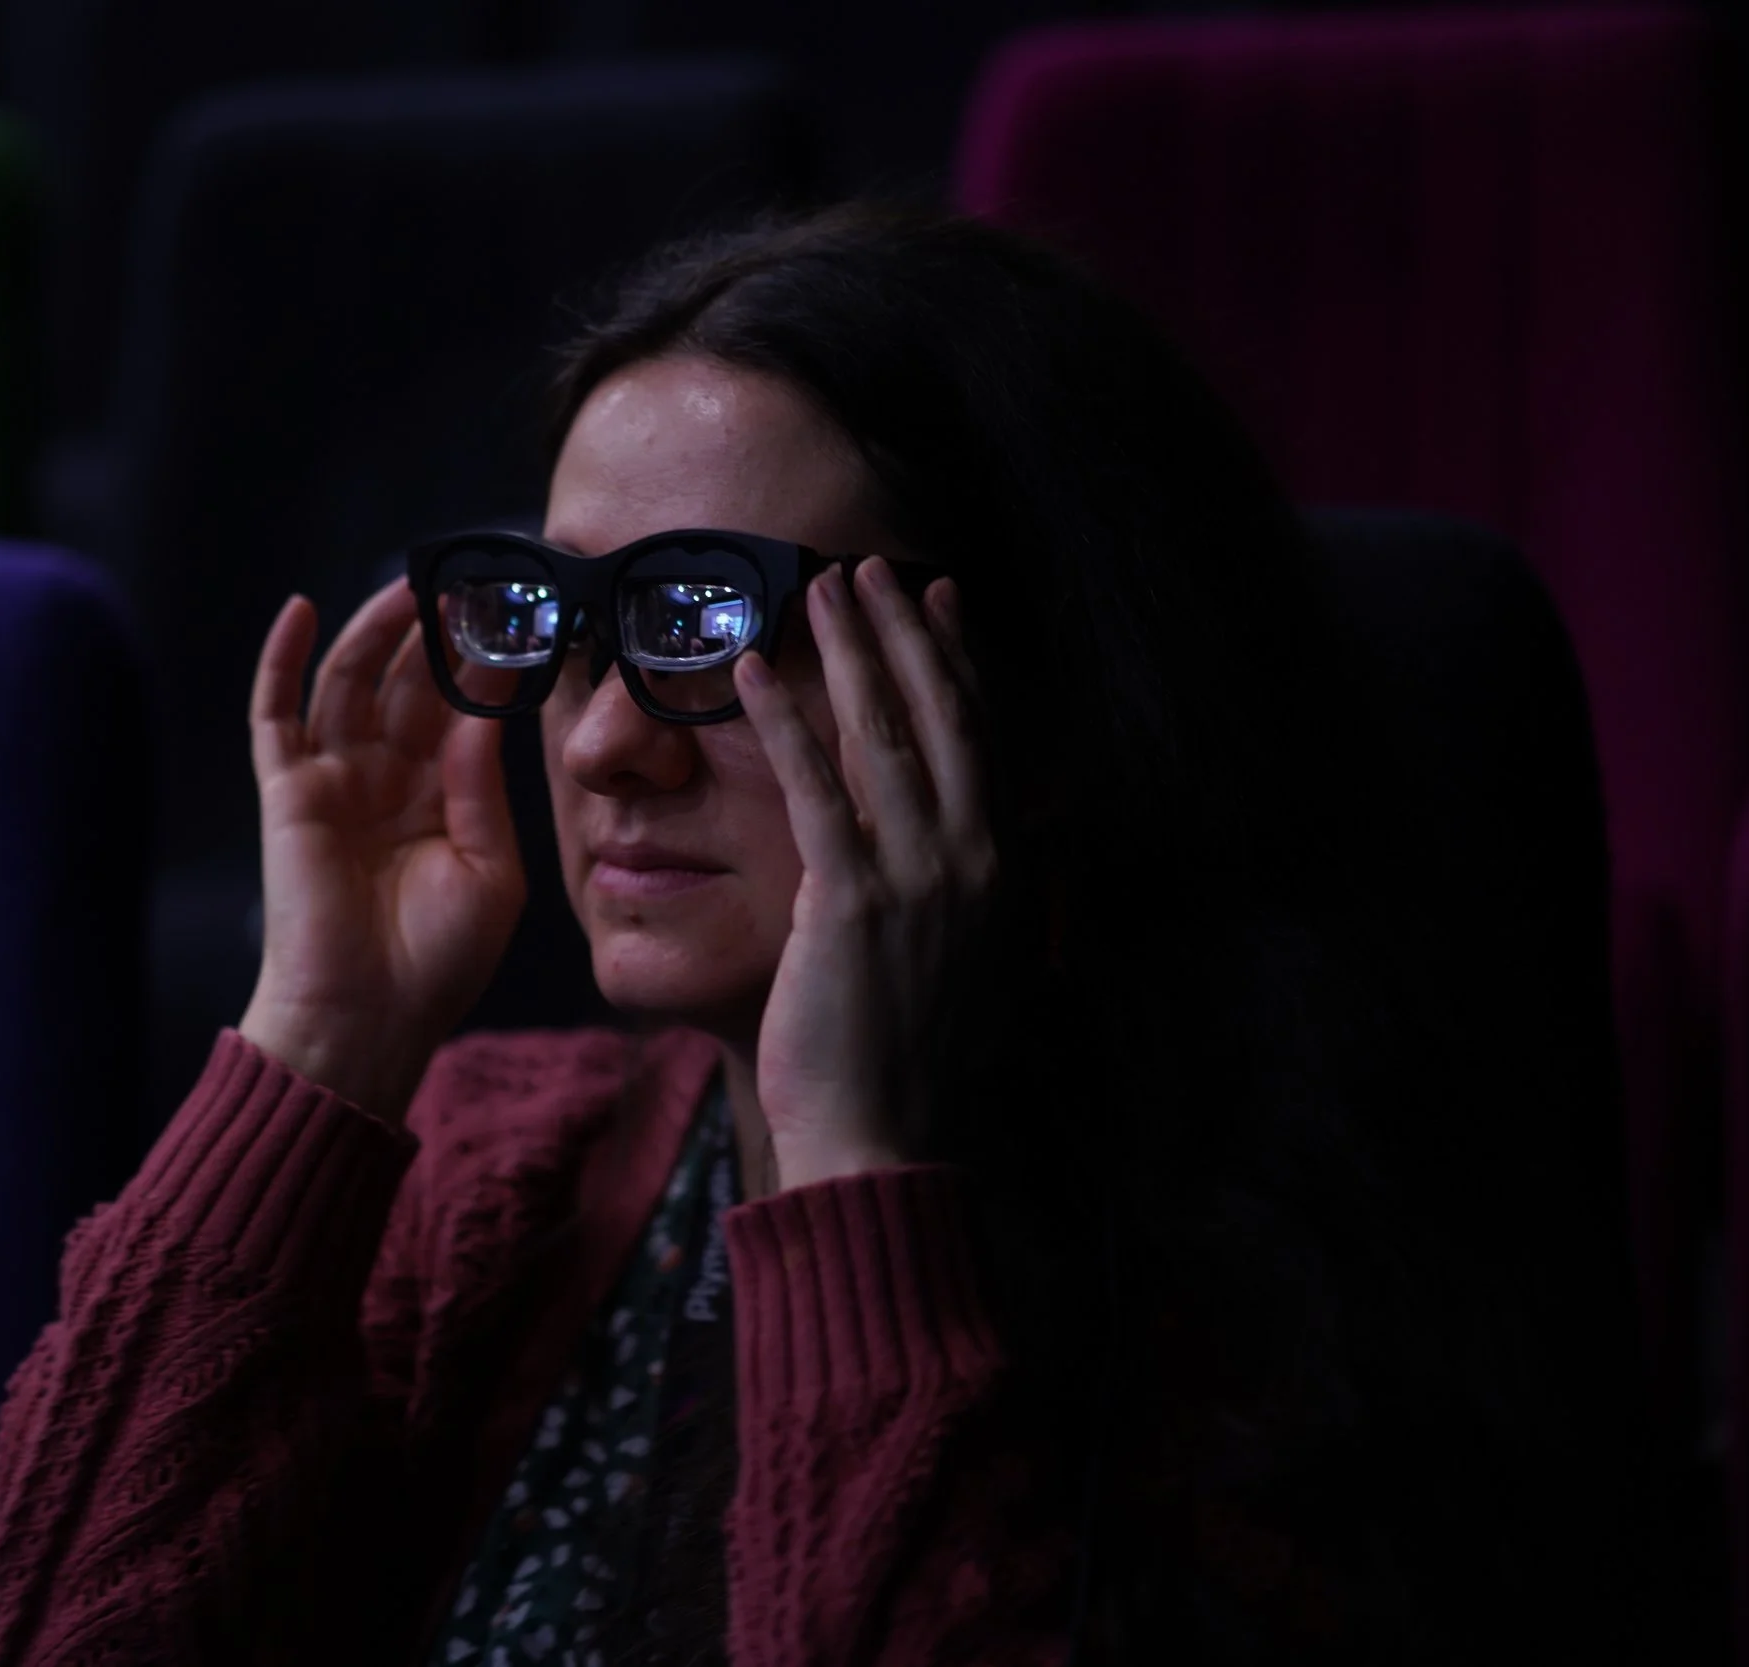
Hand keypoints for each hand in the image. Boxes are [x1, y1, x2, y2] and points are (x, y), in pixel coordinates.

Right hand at [238, 580, 526, 1122]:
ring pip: (350, 682)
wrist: (366, 1018)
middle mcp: (385, 780)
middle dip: (437, 634)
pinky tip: (301, 608)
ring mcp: (332, 781)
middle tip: (472, 584)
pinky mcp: (286, 791)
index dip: (485, 663)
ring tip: (413, 585)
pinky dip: (282, 659)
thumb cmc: (435, 963)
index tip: (521, 616)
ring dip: (375, 630)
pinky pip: (275, 713)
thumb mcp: (489, 869)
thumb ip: (481, 786)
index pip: (460, 711)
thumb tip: (482, 707)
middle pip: (407, 684)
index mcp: (438, 800)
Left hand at [734, 561, 996, 1189]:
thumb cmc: (915, 1069)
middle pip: (942, 718)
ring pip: (884, 737)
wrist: (891, 1141)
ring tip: (819, 588)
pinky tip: (743, 672)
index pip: (984, 741)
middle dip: (907, 634)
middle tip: (874, 568)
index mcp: (1004, 874)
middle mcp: (974, 862)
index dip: (961, 664)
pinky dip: (780, 720)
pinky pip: (812, 789)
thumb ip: (968, 898)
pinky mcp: (849, 902)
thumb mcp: (967, 969)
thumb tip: (973, 857)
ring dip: (850, 653)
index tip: (939, 602)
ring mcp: (918, 879)